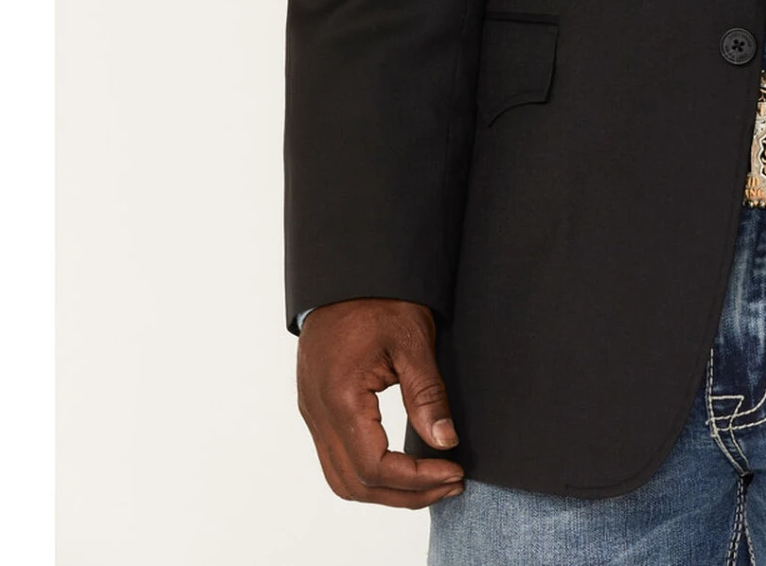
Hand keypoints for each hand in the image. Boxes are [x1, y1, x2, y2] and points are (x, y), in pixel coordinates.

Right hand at [297, 297, 465, 508]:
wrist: (347, 272)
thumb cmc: (380, 298)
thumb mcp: (412, 340)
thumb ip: (427, 395)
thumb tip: (445, 443)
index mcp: (340, 398)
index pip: (375, 467)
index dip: (417, 479)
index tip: (454, 472)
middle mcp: (318, 414)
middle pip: (356, 485)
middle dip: (406, 494)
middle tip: (450, 484)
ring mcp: (312, 413)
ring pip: (342, 480)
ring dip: (386, 491)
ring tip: (430, 481)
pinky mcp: (316, 408)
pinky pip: (335, 459)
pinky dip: (368, 474)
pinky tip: (400, 465)